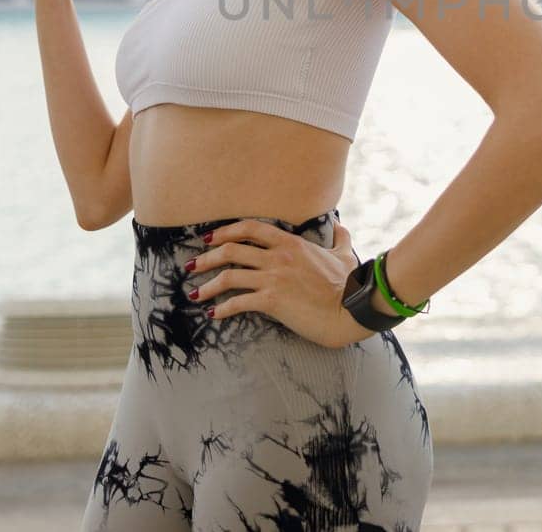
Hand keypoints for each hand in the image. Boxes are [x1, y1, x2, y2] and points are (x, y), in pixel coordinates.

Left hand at [186, 217, 377, 348]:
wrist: (351, 309)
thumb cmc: (348, 284)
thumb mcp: (343, 255)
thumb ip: (339, 238)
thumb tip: (341, 227)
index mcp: (291, 243)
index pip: (250, 228)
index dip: (225, 231)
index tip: (208, 239)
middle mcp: (278, 256)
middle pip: (231, 249)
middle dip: (206, 257)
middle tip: (190, 265)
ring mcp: (274, 277)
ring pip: (229, 276)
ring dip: (207, 285)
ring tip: (194, 294)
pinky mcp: (272, 300)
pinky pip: (238, 302)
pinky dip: (222, 308)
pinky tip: (213, 314)